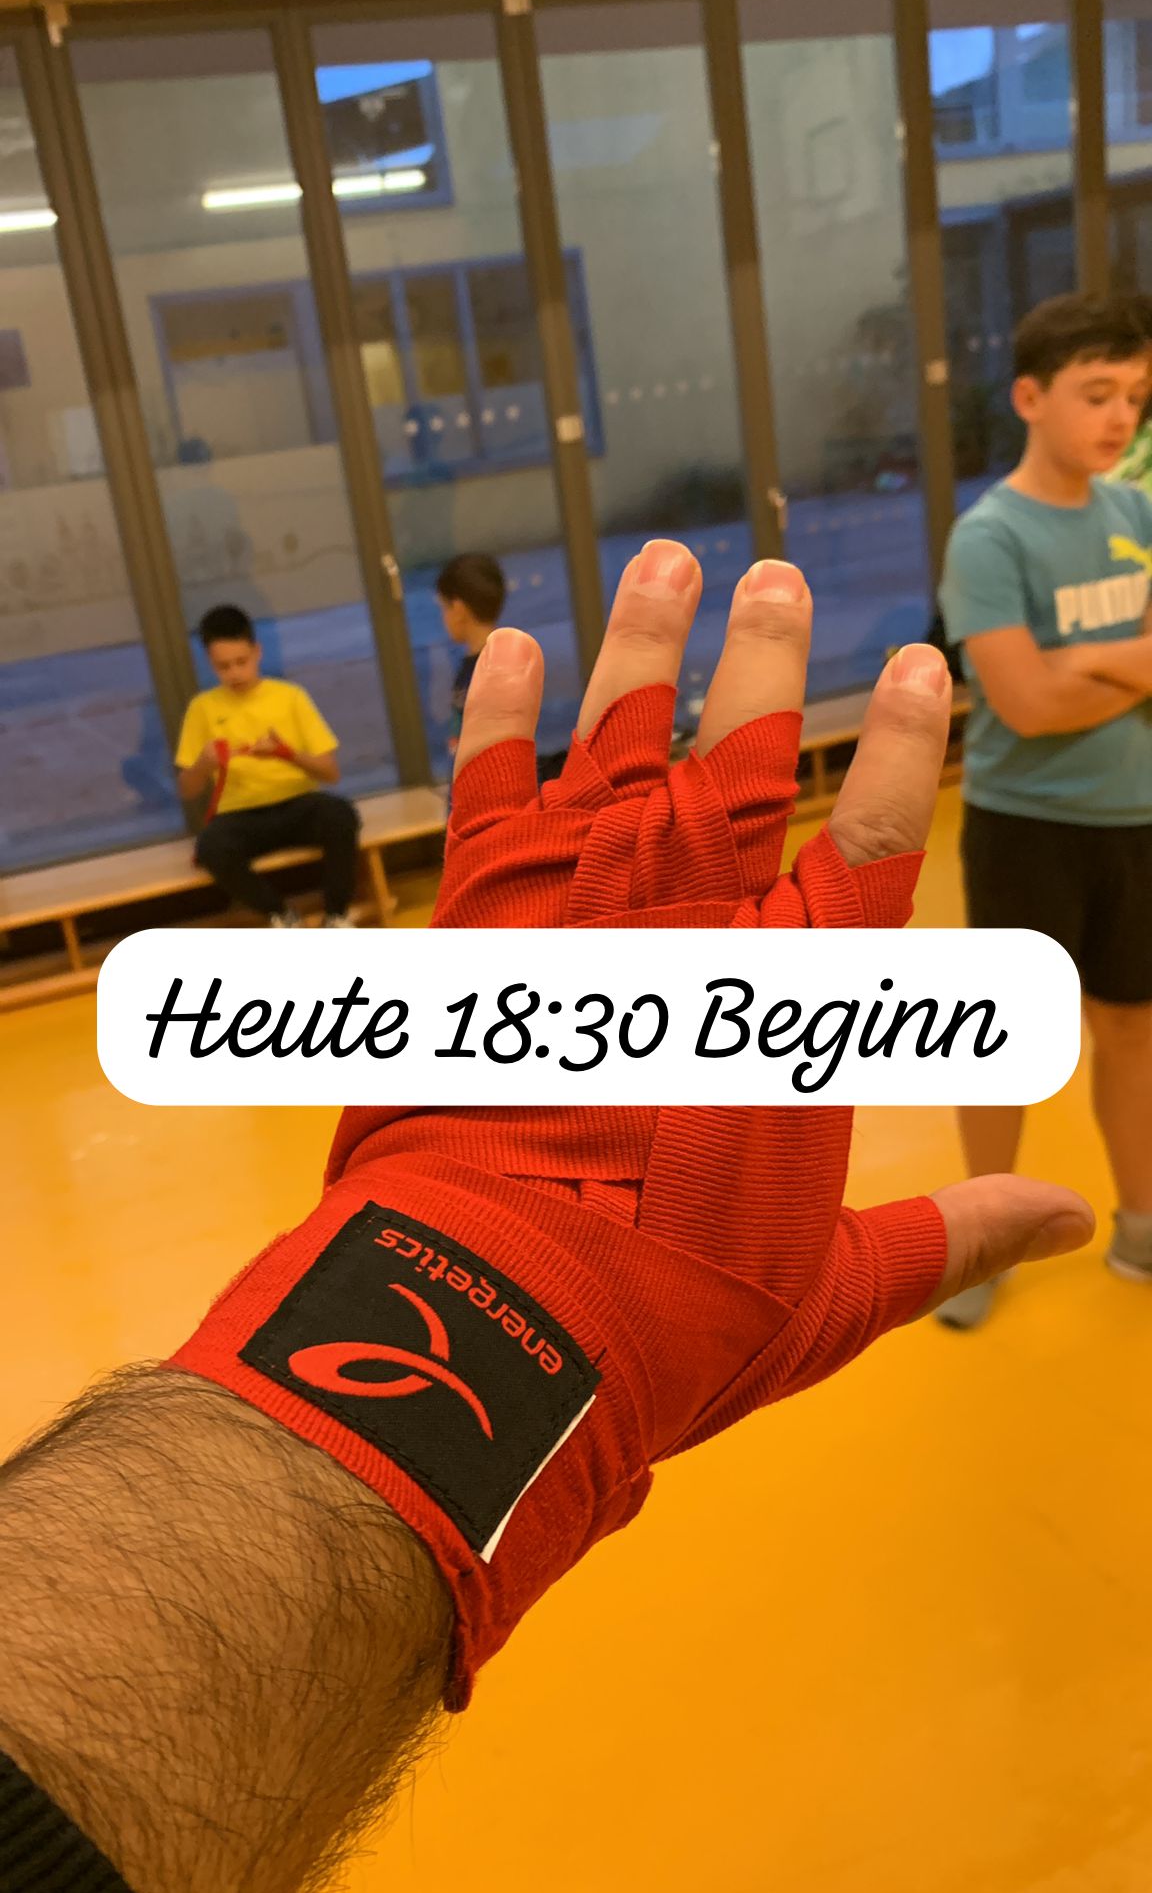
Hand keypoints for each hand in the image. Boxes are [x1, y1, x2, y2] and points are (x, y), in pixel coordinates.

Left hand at [181, 541, 1092, 1707]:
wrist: (496, 1328)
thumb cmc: (672, 1320)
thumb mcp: (835, 1292)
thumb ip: (950, 1235)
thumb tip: (1073, 1223)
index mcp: (790, 1003)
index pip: (868, 840)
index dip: (901, 748)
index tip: (923, 666)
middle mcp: (689, 930)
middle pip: (737, 763)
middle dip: (763, 665)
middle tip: (777, 579)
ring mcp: (577, 916)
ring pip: (617, 747)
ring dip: (643, 651)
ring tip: (664, 564)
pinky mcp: (476, 935)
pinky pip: (486, 797)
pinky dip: (492, 720)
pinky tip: (501, 651)